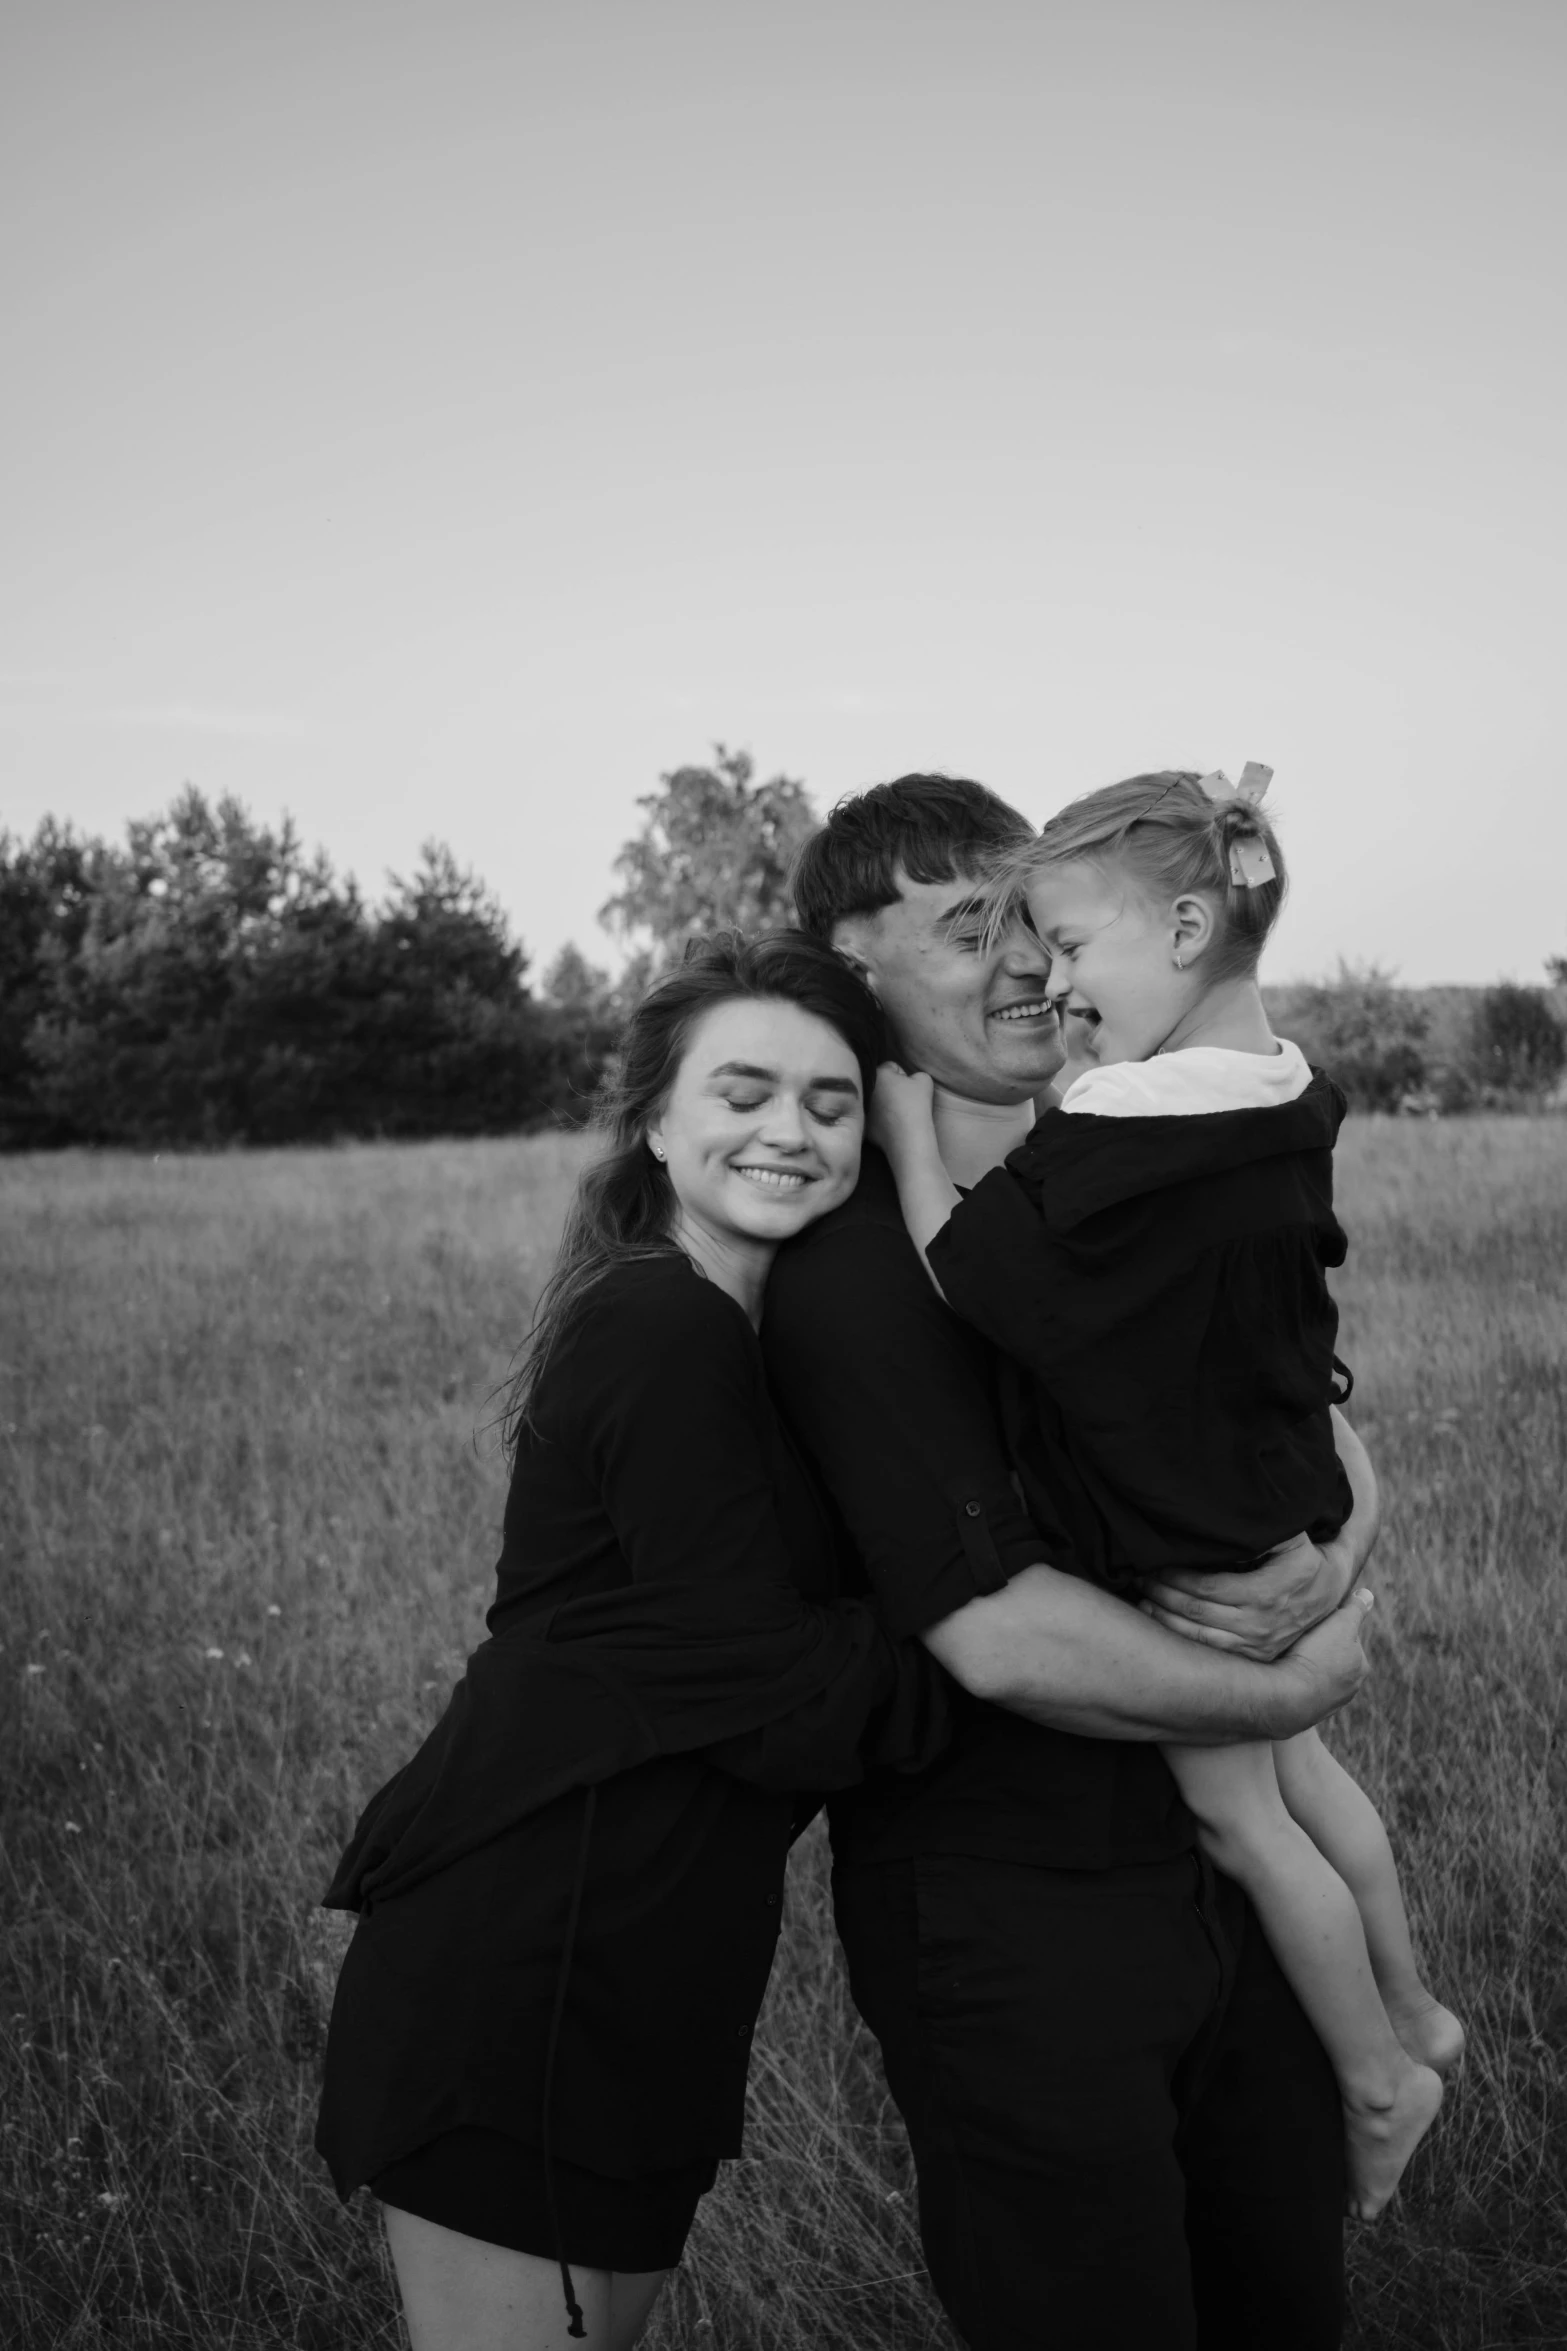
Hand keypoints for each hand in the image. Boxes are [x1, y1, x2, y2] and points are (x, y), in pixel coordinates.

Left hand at [867, 1062, 936, 1162]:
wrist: (908, 1139)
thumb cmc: (917, 1106)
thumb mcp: (924, 1079)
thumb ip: (915, 1073)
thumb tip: (909, 1079)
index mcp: (877, 1073)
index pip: (891, 1067)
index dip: (904, 1076)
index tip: (909, 1088)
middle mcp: (864, 1089)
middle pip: (880, 1083)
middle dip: (890, 1087)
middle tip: (903, 1099)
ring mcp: (862, 1108)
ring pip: (875, 1100)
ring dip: (884, 1102)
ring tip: (898, 1113)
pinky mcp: (863, 1125)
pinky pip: (874, 1117)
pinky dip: (881, 1118)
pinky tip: (892, 1124)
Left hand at [1141, 1529, 1355, 1661]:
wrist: (1329, 1591)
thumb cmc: (1301, 1557)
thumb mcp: (1291, 1537)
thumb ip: (1261, 1531)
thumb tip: (1228, 1521)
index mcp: (1268, 1591)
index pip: (1207, 1587)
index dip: (1176, 1576)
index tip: (1155, 1562)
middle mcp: (1261, 1623)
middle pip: (1196, 1610)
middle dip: (1161, 1592)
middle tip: (1138, 1577)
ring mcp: (1257, 1644)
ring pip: (1197, 1635)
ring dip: (1163, 1617)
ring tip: (1141, 1598)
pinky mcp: (1254, 1657)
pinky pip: (1208, 1650)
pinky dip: (1179, 1637)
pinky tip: (1159, 1622)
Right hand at [1267, 1584, 1373, 1734]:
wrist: (1289, 1697)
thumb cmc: (1317, 1657)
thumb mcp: (1340, 1624)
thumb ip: (1355, 1610)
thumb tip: (1368, 1594)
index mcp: (1360, 1666)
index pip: (1349, 1638)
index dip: (1333, 1625)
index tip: (1316, 1621)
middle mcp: (1349, 1689)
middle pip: (1334, 1658)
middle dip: (1321, 1648)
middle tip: (1301, 1636)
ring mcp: (1327, 1703)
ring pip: (1318, 1675)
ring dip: (1307, 1665)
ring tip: (1289, 1654)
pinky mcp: (1306, 1713)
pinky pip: (1302, 1690)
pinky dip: (1295, 1681)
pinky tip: (1283, 1672)